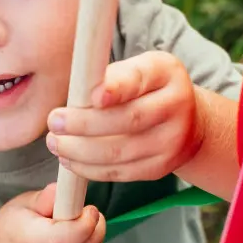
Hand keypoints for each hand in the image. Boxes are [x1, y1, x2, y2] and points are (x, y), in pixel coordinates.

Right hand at [0, 183, 104, 242]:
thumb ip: (42, 199)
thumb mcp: (18, 208)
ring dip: (95, 241)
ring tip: (84, 229)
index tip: (88, 209)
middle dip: (95, 228)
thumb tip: (61, 189)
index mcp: (18, 239)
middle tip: (90, 215)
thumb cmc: (10, 235)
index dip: (84, 223)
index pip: (63, 238)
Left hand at [44, 51, 203, 181]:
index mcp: (166, 73)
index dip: (117, 88)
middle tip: (54, 122)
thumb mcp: (137, 69)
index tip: (93, 95)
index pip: (140, 79)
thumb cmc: (147, 89)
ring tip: (55, 143)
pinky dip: (89, 169)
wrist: (187, 122)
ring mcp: (171, 141)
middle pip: (127, 120)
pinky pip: (119, 173)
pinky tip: (69, 160)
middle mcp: (176, 106)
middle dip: (84, 124)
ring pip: (118, 152)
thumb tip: (77, 92)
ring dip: (79, 150)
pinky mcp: (160, 168)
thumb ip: (111, 76)